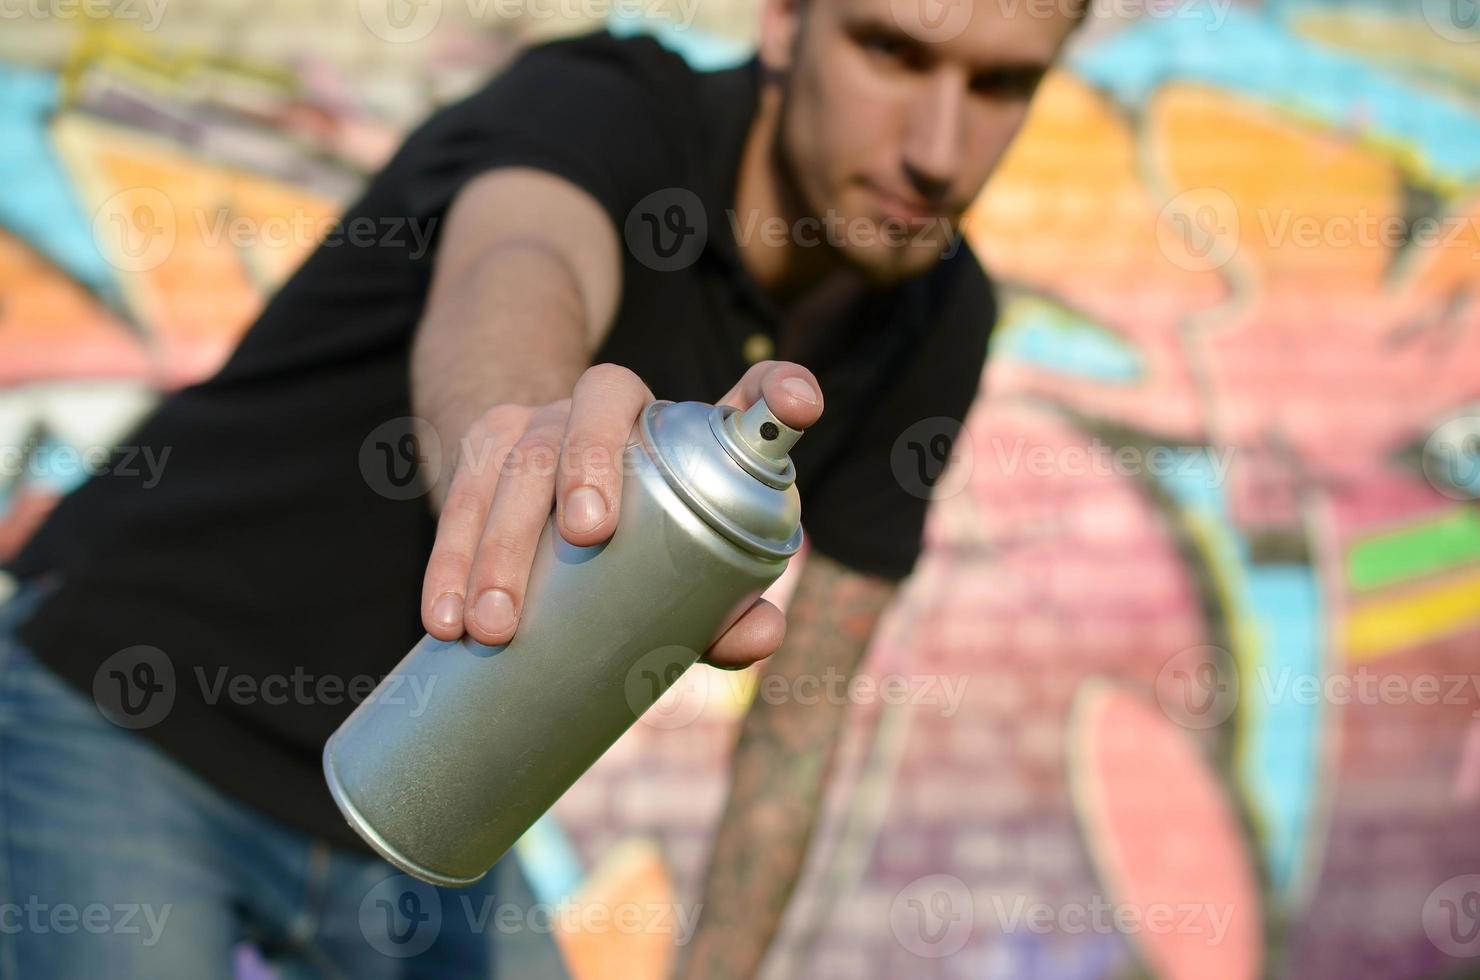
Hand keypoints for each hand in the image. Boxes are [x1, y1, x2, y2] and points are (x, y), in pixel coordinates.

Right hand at [420, 361, 823, 666]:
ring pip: (517, 455)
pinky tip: (443, 620)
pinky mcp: (483, 447)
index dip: (779, 392)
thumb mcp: (687, 560)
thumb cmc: (643, 536)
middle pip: (600, 406)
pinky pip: (461, 493)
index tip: (801, 411)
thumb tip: (760, 635)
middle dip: (587, 463)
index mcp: (686, 427)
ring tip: (493, 625)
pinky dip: (450, 560)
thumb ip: (728, 600)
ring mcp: (540, 419)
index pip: (747, 392)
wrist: (540, 490)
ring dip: (498, 539)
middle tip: (587, 537)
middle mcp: (613, 404)